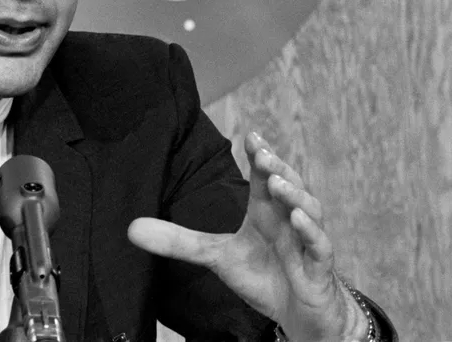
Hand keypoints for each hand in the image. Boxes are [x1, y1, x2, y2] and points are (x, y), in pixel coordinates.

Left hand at [127, 132, 365, 340]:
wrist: (296, 316)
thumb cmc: (264, 276)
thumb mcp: (216, 256)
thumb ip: (179, 241)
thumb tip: (131, 229)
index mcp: (265, 212)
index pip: (264, 177)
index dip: (260, 156)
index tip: (251, 136)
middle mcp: (288, 220)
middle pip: (289, 186)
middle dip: (277, 168)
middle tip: (261, 153)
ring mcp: (306, 243)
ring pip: (310, 210)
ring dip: (295, 194)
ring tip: (276, 183)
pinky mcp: (319, 270)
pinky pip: (320, 247)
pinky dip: (312, 232)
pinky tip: (299, 218)